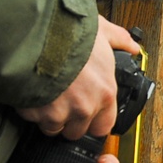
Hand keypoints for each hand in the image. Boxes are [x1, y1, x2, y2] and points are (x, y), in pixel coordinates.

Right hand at [17, 17, 139, 139]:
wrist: (36, 35)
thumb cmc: (69, 32)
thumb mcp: (102, 31)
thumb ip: (119, 40)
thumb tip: (131, 46)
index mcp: (105, 92)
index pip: (104, 126)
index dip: (94, 122)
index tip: (88, 115)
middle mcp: (85, 107)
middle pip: (78, 131)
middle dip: (70, 121)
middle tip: (64, 103)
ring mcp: (60, 112)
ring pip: (54, 128)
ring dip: (50, 117)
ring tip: (47, 98)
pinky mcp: (36, 112)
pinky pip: (32, 119)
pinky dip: (31, 110)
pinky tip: (33, 93)